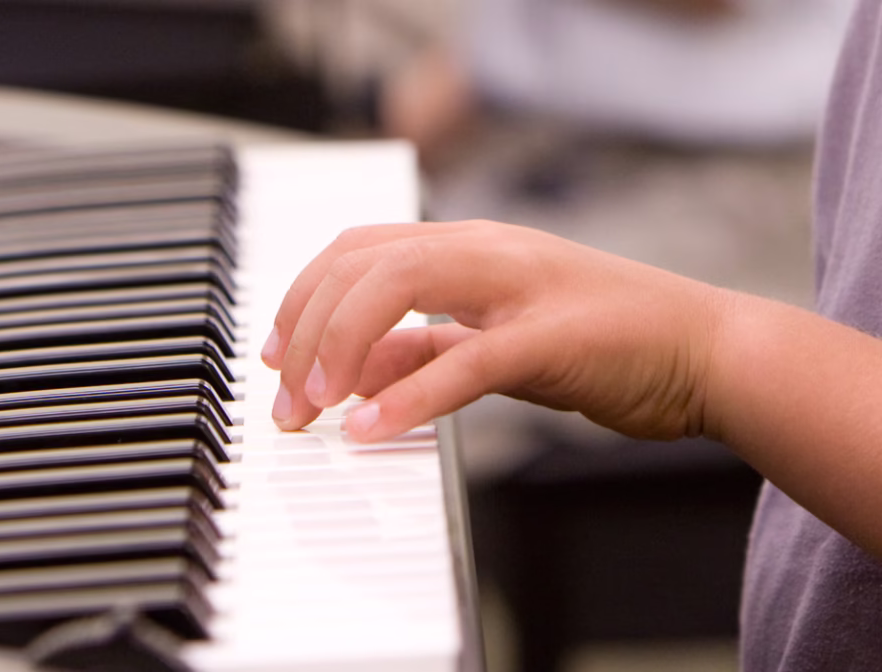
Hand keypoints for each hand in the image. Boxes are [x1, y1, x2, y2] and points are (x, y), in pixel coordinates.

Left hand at [260, 220, 726, 441]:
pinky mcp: (553, 337)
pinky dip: (410, 395)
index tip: (279, 355)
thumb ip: (425, 351)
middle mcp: (487, 251)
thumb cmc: (604, 345)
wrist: (706, 350)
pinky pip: (465, 360)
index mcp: (471, 247)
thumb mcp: (493, 344)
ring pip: (398, 287)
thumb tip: (357, 375)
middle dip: (305, 328)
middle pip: (361, 263)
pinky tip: (371, 429)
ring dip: (339, 348)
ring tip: (314, 407)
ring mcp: (521, 286)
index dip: (304, 298)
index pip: (360, 249)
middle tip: (287, 398)